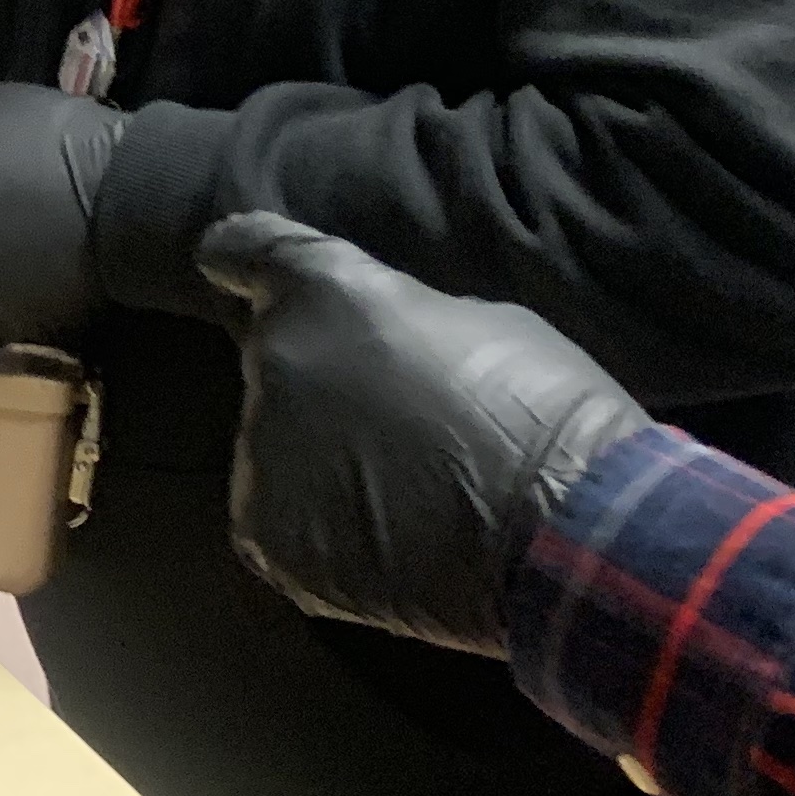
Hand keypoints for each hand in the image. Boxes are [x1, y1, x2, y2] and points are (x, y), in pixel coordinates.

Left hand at [198, 213, 648, 657]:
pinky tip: (390, 543)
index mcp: (322, 296)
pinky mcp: (265, 537)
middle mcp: (271, 368)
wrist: (564, 532)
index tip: (230, 268)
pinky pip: (282, 526)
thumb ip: (402, 322)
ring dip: (321, 465)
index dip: (239, 260)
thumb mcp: (480, 324)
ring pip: (275, 453)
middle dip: (320, 389)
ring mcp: (259, 457)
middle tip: (398, 429)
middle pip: (274, 369)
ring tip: (408, 496)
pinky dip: (324, 535)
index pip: (243, 251)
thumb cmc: (544, 413)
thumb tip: (379, 343)